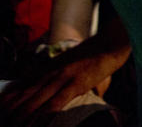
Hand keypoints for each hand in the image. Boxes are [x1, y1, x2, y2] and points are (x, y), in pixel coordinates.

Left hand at [0, 38, 128, 125]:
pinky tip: (38, 124)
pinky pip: (55, 104)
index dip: (8, 102)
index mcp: (47, 69)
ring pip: (34, 103)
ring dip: (22, 118)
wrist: (111, 42)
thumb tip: (50, 92)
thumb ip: (56, 75)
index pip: (20, 88)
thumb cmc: (93, 54)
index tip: (3, 113)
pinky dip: (43, 117)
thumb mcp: (68, 62)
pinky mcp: (75, 84)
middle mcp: (50, 74)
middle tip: (5, 123)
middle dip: (11, 113)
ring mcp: (61, 78)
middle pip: (23, 97)